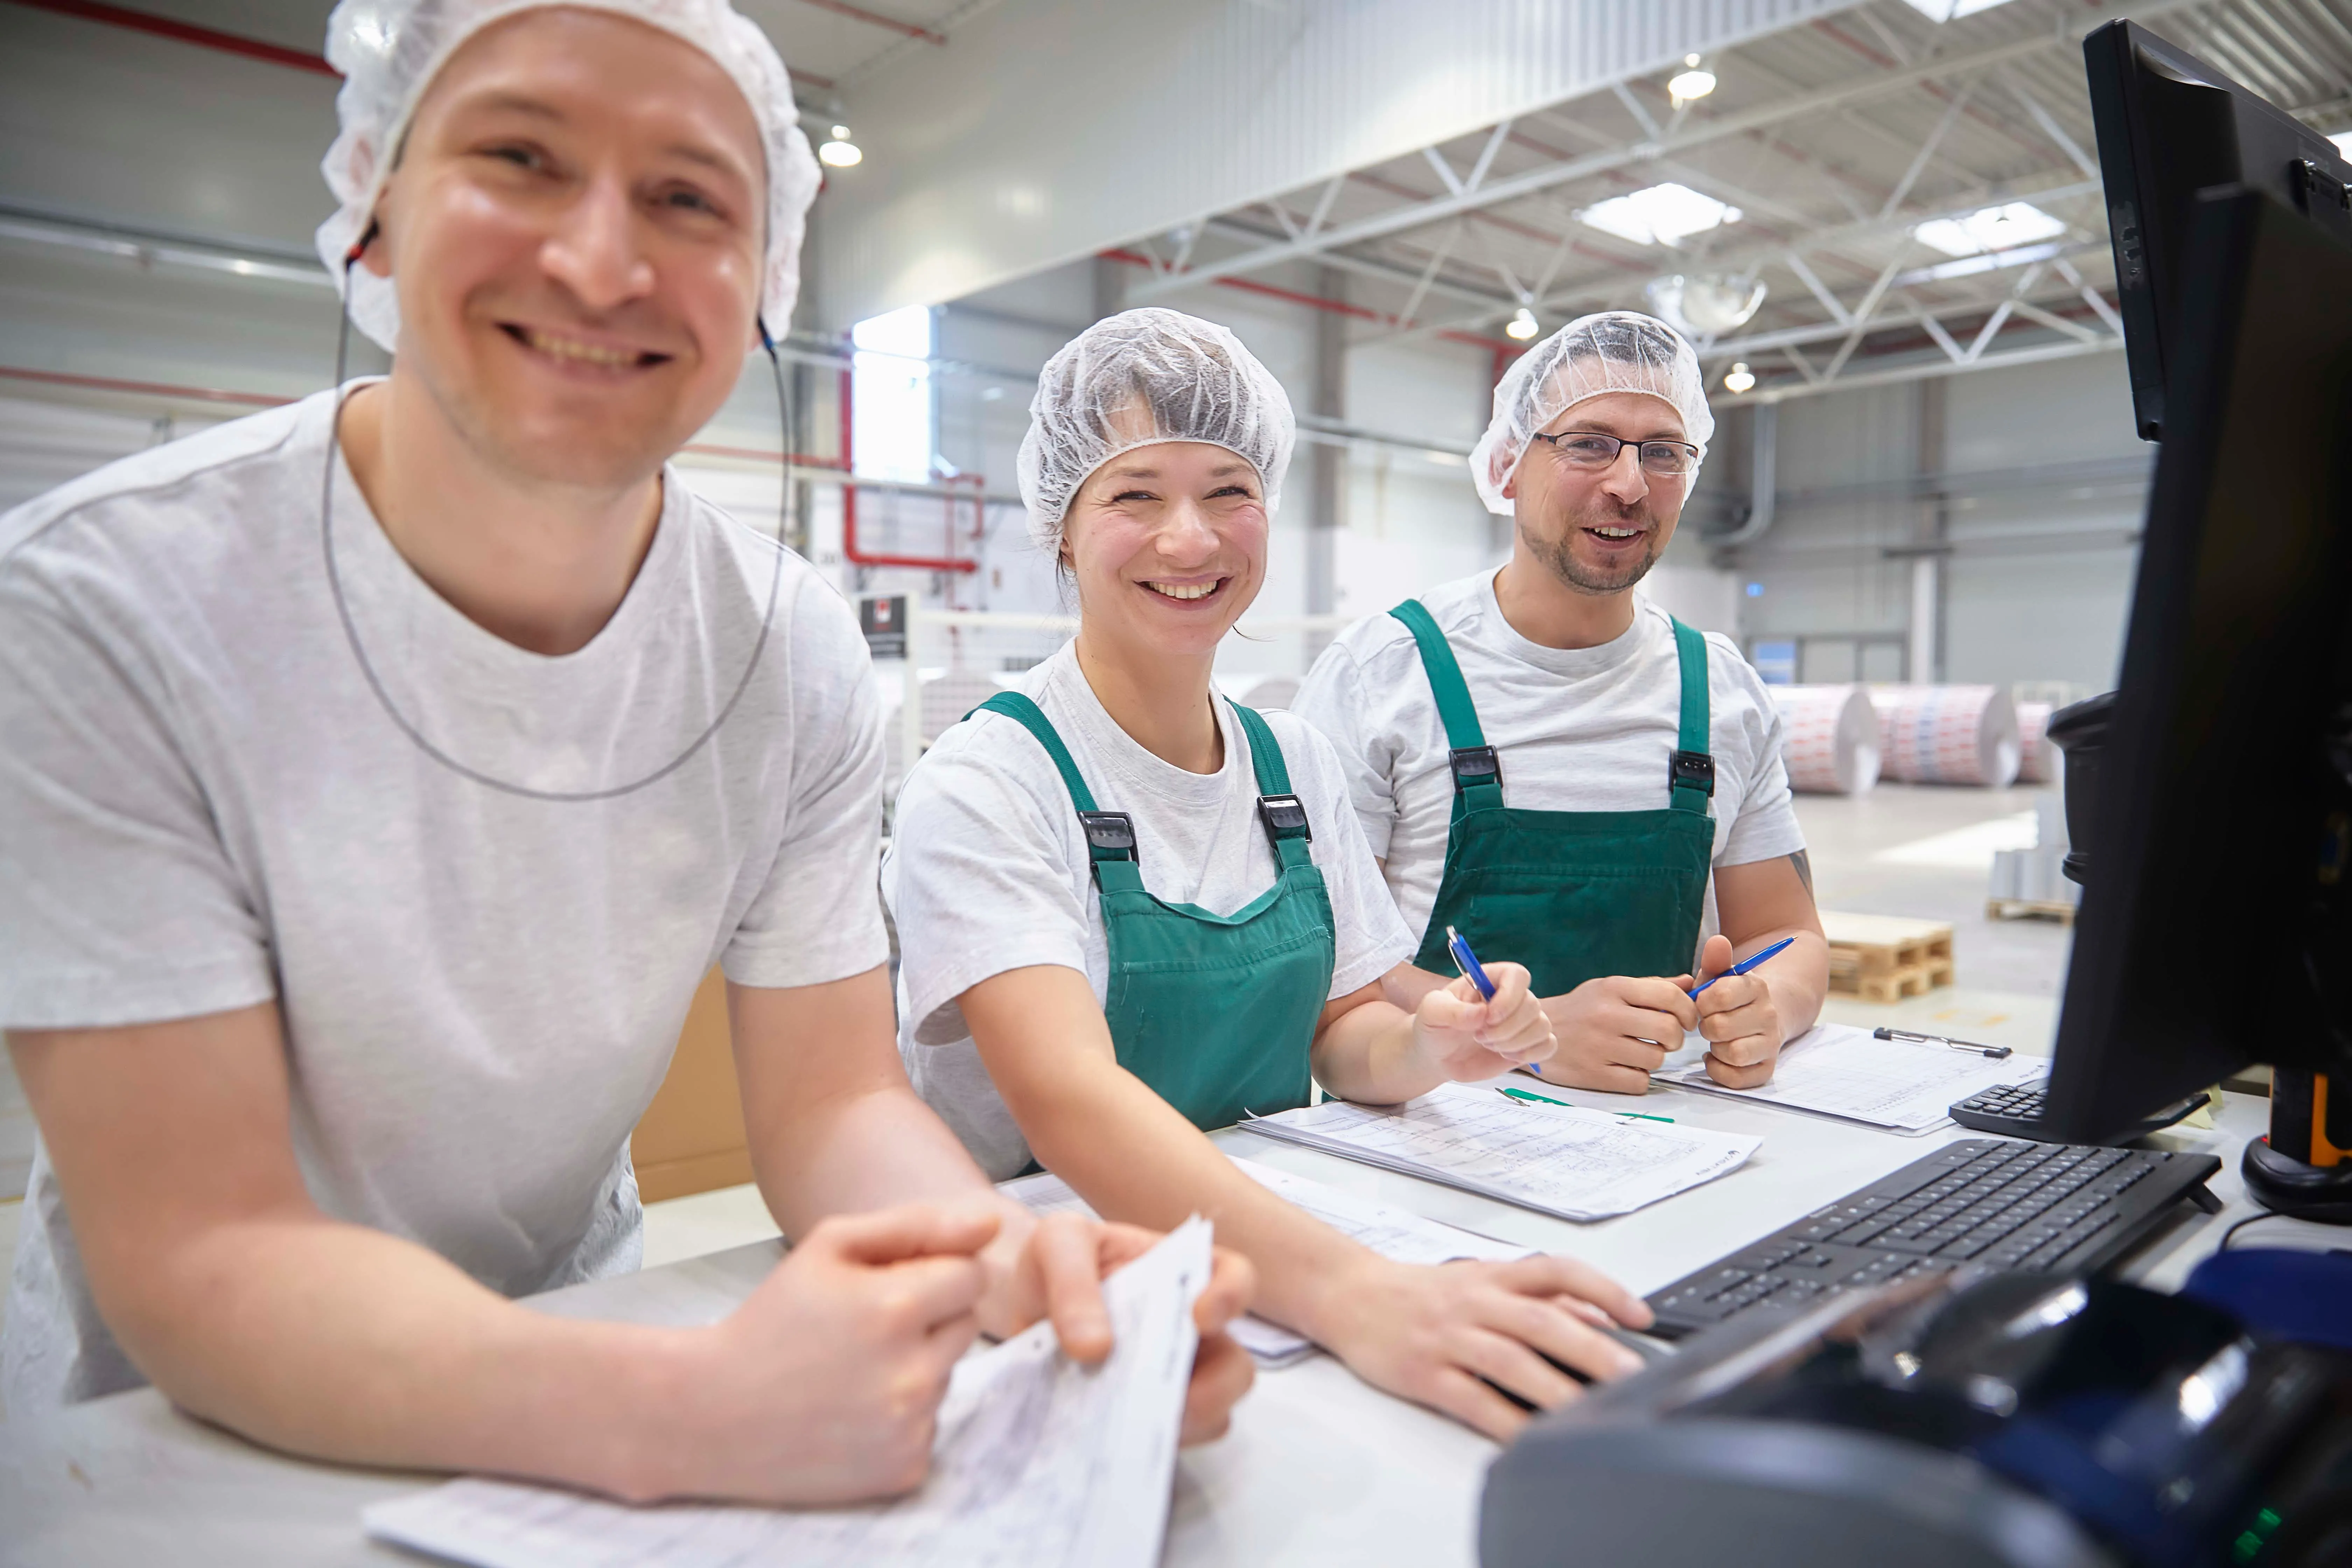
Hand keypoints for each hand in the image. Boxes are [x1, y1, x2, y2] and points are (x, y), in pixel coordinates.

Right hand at [651, 1202, 995, 1504]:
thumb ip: (916, 1225)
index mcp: (896, 1308)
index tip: (887, 1286)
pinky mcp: (905, 1469)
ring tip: (849, 1371)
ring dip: (913, 1366)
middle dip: (927, 1319)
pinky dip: (901, 1417)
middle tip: (863, 1330)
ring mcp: (910, 1427)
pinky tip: (853, 1411)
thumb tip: (991, 1220)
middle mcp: (913, 1374)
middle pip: (965, 1324)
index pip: (972, 1274)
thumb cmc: (773, 1319)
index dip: (932, 1273)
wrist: (713, 1413)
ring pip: (948, 1375)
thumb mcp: (830, 1247)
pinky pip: (931, 1425)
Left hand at [975, 1206, 1257, 1444]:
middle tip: (1173, 1401)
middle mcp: (1188, 1330)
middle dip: (1216, 1390)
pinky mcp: (1144, 1416)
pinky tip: (1107, 1443)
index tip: (1200, 1318)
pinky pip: (1163, 1443)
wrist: (1023, 1305)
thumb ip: (1073, 1282)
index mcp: (1181, 1274)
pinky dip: (1142, 1447)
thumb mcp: (1056, 1246)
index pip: (1235, 1278)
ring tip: (1131, 1429)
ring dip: (1179, 1426)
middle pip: (1236, 1366)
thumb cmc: (1055, 1263)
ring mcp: (1170, 1377)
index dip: (1231, 1298)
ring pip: (1211, 1415)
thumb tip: (1095, 1348)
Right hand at [1319, 1255, 1652, 1440]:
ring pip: (1510, 1362)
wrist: (1350, 1295)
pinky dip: (1504, 1421)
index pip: (1557, 1271)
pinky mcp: (1424, 1373)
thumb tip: (1600, 1318)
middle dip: (1592, 1349)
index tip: (1640, 1316)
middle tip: (1631, 1375)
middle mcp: (1475, 1302)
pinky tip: (1531, 1439)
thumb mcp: (1482, 1281)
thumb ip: (1538, 1297)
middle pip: (1541, 1321)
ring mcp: (1449, 1338)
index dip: (1603, 1290)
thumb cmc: (1422, 1293)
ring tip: (1592, 1412)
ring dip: (1555, 1389)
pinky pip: (1472, 1400)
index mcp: (1494, 1276)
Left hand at [1410, 962, 1556, 1081]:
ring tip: (1489, 1046)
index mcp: (1490, 980)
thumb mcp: (1431, 1012)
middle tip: (1479, 1036)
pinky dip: (1531, 1053)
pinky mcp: (1527, 1044)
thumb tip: (1480, 1014)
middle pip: (1532, 1004)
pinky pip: (1549, 1045)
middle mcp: (1511, 998)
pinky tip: (1507, 1055)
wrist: (1437, 1056)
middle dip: (1506, 1028)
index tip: (1488, 1016)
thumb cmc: (1434, 1026)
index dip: (1509, 996)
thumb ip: (1451, 1010)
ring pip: (1542, 1026)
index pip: (1518, 975)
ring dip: (1515, 1042)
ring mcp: (1521, 1022)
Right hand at [1535, 975, 1698, 1093]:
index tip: (1687, 1020)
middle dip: (1675, 1038)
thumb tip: (1690, 984)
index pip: (1669, 996)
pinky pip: (1639, 1082)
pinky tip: (1625, 1068)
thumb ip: (1650, 986)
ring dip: (1653, 1058)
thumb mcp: (1608, 988)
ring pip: (1656, 1059)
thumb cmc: (1579, 1009)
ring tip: (1637, 1052)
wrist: (1533, 1033)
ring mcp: (1600, 1046)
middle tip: (1666, 1040)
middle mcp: (1607, 1015)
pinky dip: (1638, 1078)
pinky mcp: (1594, 1075)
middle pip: (1669, 1030)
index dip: (1688, 1010)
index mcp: (1613, 989)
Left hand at [1690, 934, 1785, 1087]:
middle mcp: (1768, 1015)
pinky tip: (1715, 1057)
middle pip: (1721, 1028)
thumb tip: (1717, 941)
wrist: (1764, 1014)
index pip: (1720, 996)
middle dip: (1706, 1026)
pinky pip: (1738, 1079)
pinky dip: (1719, 1071)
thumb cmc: (1731, 996)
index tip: (1702, 1001)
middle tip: (1708, 1022)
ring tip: (1715, 1040)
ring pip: (1733, 1054)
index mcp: (1756, 988)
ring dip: (1715, 1049)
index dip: (1702, 1001)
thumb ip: (1716, 960)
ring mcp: (1771, 1044)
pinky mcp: (1766, 1069)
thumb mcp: (1721, 975)